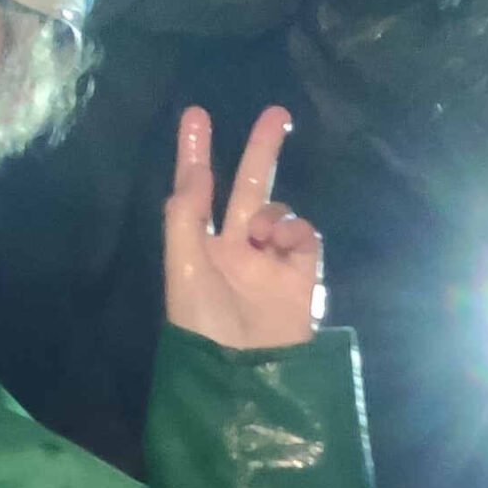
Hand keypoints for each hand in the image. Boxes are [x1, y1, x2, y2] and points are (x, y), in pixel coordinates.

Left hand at [164, 105, 323, 349]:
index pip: (197, 191)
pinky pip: (305, 239)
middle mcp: (235, 252)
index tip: (196, 115)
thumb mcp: (182, 268)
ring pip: (278, 213)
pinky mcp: (302, 280)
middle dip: (260, 150)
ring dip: (271, 212)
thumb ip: (186, 214)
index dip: (196, 153)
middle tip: (276, 112)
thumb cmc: (203, 326)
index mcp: (199, 249)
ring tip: (262, 235)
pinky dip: (297, 231)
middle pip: (248, 188)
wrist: (245, 375)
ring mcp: (270, 265)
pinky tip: (285, 243)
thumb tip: (198, 170)